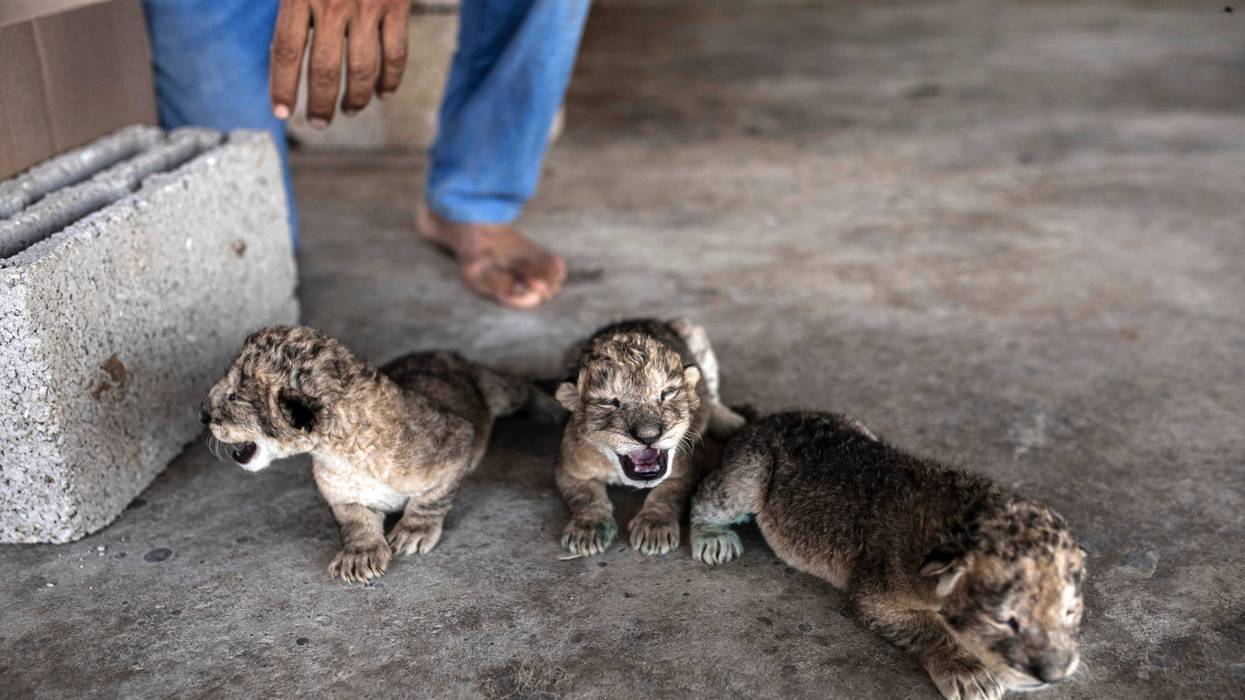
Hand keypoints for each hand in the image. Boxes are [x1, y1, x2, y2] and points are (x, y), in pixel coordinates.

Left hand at [269, 0, 409, 127]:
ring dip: (356, 98)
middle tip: (318, 122)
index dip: (283, 87)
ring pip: (361, 69)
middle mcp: (333, 4)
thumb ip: (294, 5)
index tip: (281, 112)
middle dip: (320, 103)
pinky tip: (384, 93)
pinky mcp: (398, 5)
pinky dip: (390, 79)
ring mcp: (368, 6)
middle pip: (324, 69)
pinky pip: (395, 53)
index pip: (286, 51)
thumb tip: (284, 50)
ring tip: (349, 110)